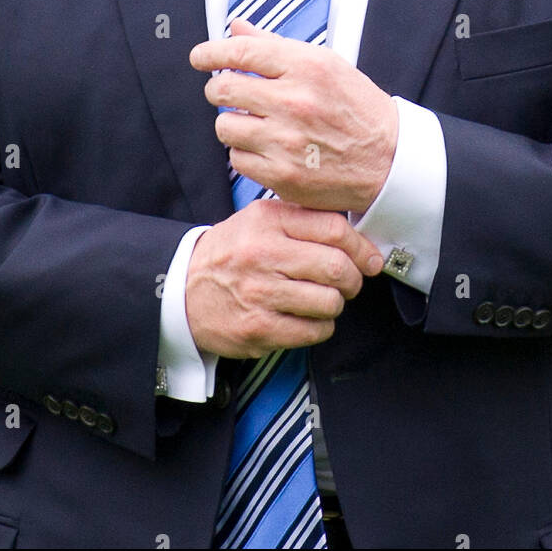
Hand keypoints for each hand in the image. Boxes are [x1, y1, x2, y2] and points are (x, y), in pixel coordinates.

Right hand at [184, 199, 383, 357]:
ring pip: (329, 303)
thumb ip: (302, 219)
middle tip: (350, 283)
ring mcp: (260, 294)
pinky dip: (320, 327)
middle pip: (336, 267)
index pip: (333, 229)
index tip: (370, 259)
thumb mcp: (259, 220)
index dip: (361, 247)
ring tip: (324, 300)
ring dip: (336, 305)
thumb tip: (356, 233)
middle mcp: (263, 255)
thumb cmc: (232, 253)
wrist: (181, 289)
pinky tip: (308, 319)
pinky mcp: (257, 329)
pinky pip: (312, 332)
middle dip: (354, 280)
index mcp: (268, 222)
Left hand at [189, 19, 399, 213]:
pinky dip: (243, 152)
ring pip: (225, 126)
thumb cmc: (355, 107)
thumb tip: (236, 28)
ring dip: (231, 122)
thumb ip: (275, 46)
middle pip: (224, 88)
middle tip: (225, 90)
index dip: (211, 52)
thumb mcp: (325, 65)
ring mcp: (287, 141)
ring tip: (250, 121)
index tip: (199, 57)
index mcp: (306, 67)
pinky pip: (237, 159)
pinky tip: (262, 146)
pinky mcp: (282, 175)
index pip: (241, 53)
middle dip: (217, 88)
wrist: (388, 160)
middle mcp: (295, 102)